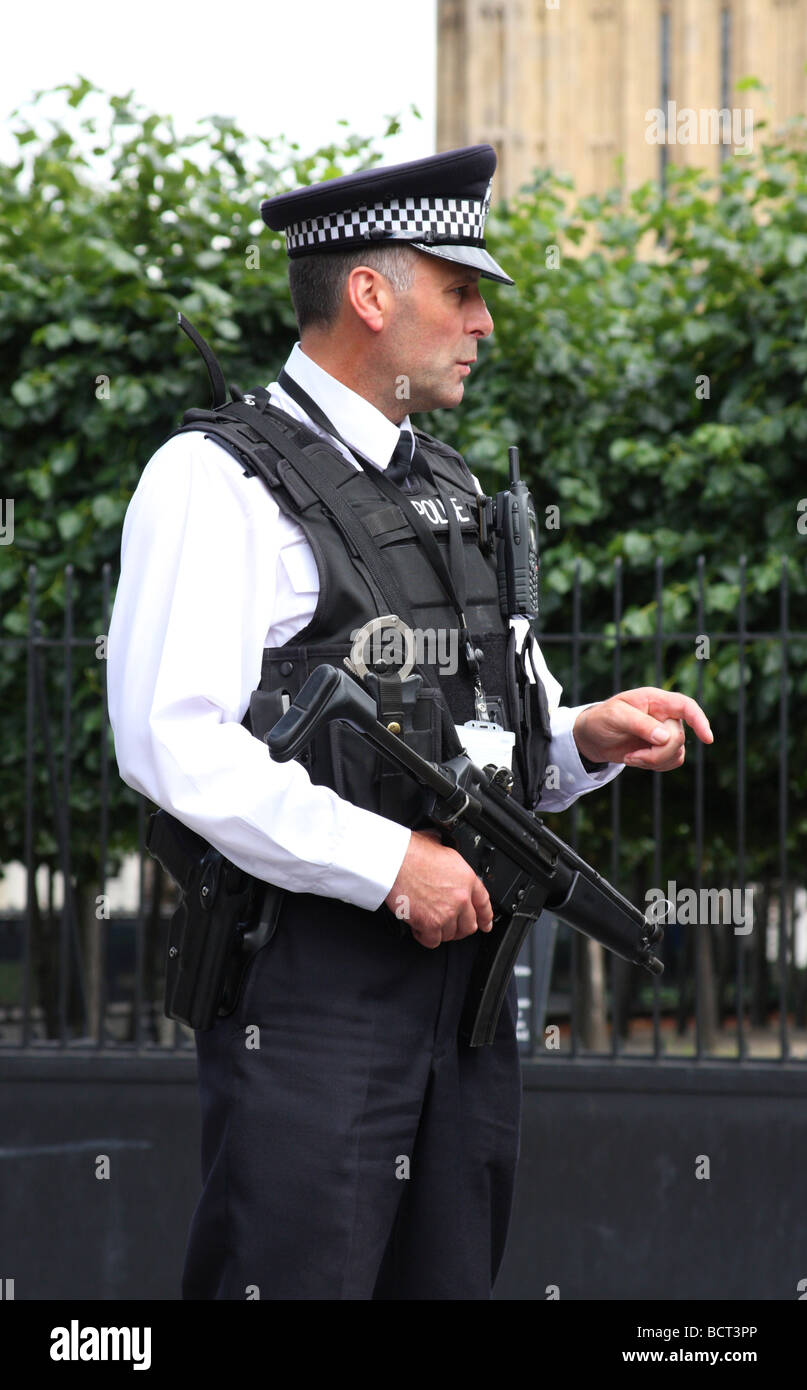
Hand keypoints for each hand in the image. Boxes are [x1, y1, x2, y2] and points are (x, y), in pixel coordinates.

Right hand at [384, 829, 493, 948]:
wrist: (396, 861)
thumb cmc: (412, 852)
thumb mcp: (442, 849)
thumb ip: (450, 864)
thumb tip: (446, 864)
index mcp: (467, 878)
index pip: (484, 903)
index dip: (485, 917)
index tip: (485, 924)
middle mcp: (461, 897)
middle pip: (469, 925)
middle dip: (459, 928)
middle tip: (449, 925)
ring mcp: (447, 912)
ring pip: (451, 935)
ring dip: (440, 931)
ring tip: (429, 922)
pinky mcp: (430, 923)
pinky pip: (433, 940)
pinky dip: (425, 936)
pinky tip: (419, 927)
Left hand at [573, 688, 712, 771]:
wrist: (592, 737)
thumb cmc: (601, 720)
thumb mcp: (615, 717)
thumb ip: (640, 724)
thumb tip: (665, 737)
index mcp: (655, 700)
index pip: (686, 706)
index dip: (699, 721)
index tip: (707, 739)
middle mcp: (664, 715)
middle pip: (677, 738)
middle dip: (656, 753)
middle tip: (631, 757)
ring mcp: (665, 733)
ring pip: (677, 753)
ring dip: (654, 762)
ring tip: (630, 758)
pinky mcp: (662, 749)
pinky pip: (672, 762)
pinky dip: (655, 766)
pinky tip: (636, 760)